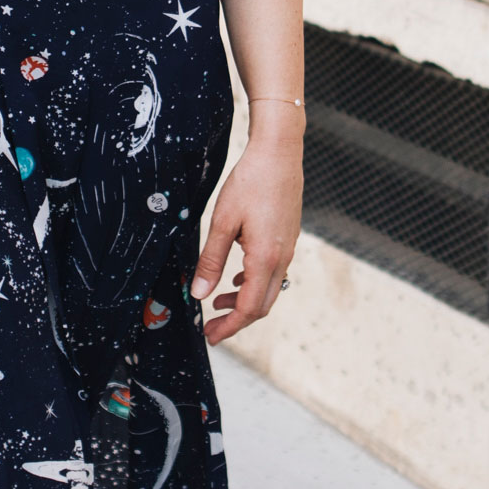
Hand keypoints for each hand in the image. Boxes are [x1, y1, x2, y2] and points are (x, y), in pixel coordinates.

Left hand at [190, 126, 301, 342]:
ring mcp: (289, 248)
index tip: (210, 335)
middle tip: (212, 327)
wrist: (279, 153)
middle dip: (237, 321)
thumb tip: (199, 293)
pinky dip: (254, 283)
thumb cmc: (250, 182)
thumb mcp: (223, 221)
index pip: (249, 307)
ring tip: (218, 302)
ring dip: (245, 301)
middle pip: (262, 305)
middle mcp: (282, 258)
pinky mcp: (288, 238)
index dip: (229, 326)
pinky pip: (274, 273)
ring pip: (269, 289)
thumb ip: (211, 260)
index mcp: (265, 257)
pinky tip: (237, 277)